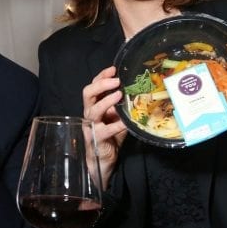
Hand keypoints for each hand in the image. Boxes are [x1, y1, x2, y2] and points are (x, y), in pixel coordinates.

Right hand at [82, 66, 127, 189]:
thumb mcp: (118, 117)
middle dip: (101, 84)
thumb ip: (123, 106)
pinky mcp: (96, 138)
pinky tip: (126, 122)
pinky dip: (117, 125)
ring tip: (119, 95)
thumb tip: (138, 92)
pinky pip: (106, 130)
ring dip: (106, 101)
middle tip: (116, 81)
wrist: (104, 158)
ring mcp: (91, 126)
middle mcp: (90, 113)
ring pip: (93, 110)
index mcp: (94, 105)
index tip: (114, 69)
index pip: (94, 86)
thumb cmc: (111, 135)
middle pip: (88, 93)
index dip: (102, 76)